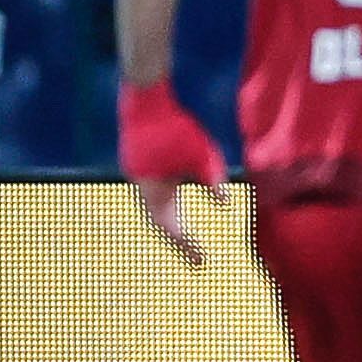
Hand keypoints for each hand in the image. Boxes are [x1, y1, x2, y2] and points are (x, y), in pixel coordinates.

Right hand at [117, 80, 226, 265]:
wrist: (145, 100)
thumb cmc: (176, 127)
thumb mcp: (202, 155)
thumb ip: (212, 180)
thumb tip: (226, 204)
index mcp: (154, 189)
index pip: (171, 227)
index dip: (186, 246)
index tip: (201, 262)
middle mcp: (141, 187)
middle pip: (160, 223)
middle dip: (179, 241)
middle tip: (197, 259)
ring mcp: (136, 176)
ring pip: (154, 210)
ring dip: (170, 225)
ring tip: (187, 241)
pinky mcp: (138, 166)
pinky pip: (152, 196)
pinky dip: (165, 209)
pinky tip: (176, 212)